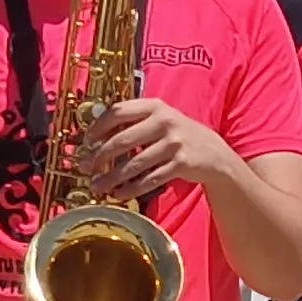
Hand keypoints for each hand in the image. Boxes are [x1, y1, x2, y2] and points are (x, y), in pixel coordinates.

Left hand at [81, 98, 229, 201]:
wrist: (214, 154)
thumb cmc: (179, 136)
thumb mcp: (160, 120)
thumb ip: (134, 122)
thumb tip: (96, 137)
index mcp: (155, 106)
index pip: (118, 111)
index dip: (98, 127)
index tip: (87, 141)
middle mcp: (164, 121)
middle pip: (122, 140)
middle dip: (100, 157)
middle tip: (86, 167)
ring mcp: (174, 143)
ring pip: (134, 164)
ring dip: (112, 178)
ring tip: (97, 186)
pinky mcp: (181, 164)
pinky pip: (150, 179)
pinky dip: (132, 189)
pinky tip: (119, 194)